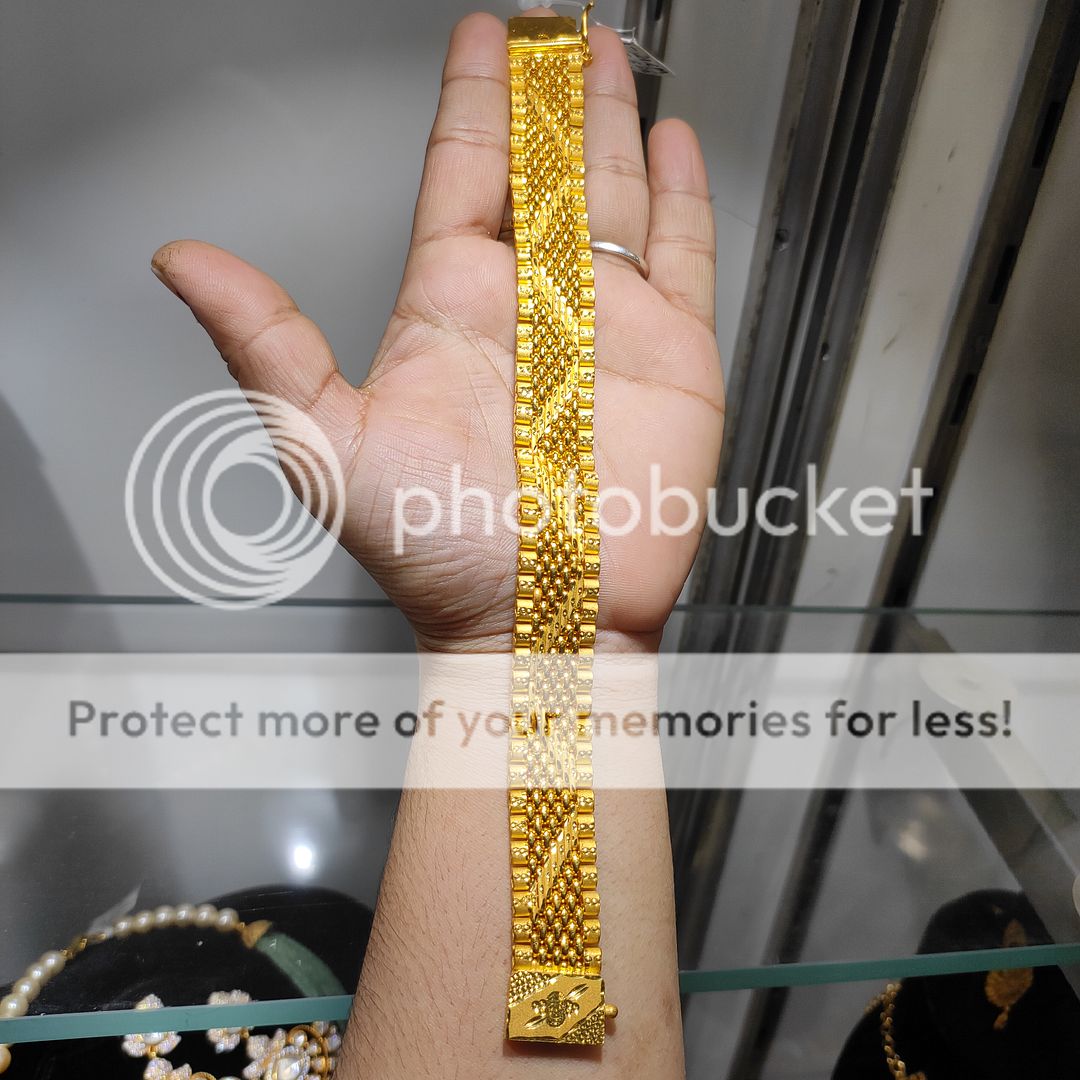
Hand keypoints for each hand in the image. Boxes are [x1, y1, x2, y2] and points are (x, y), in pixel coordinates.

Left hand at [150, 11, 722, 652]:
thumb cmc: (437, 552)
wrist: (539, 621)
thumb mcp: (327, 445)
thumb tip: (183, 262)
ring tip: (606, 58)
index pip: (460, 176)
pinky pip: (682, 254)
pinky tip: (671, 142)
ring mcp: (605, 324)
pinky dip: (682, 194)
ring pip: (610, 195)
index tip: (479, 38)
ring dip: (609, 123)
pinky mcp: (674, 355)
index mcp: (449, 310)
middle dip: (546, 94)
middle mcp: (528, 306)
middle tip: (553, 28)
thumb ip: (263, 345)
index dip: (471, 102)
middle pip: (541, 169)